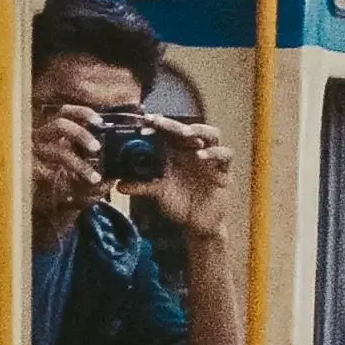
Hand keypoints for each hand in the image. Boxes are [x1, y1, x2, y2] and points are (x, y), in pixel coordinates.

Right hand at [29, 94, 109, 223]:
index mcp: (57, 134)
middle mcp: (44, 139)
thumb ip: (100, 174)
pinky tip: (72, 193)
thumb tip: (116, 174)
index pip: (66, 113)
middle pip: (60, 123)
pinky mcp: (30, 172)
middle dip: (81, 133)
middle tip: (97, 147)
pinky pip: (48, 174)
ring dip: (79, 165)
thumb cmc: (66, 188)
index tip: (100, 121)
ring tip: (94, 179)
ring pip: (58, 152)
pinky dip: (65, 186)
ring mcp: (35, 154)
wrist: (43, 209)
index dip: (83, 113)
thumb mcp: (86, 180)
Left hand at [142, 109, 234, 248]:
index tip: (144, 120)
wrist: (196, 224)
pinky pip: (225, 156)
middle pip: (187, 128)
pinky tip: (202, 155)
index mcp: (177, 151)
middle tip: (158, 121)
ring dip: (199, 130)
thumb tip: (118, 186)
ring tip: (185, 133)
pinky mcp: (223, 171)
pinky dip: (215, 153)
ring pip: (212, 134)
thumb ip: (141, 187)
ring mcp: (210, 159)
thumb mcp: (158, 193)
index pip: (169, 131)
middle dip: (173, 123)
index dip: (158, 124)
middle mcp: (194, 150)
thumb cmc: (177, 202)